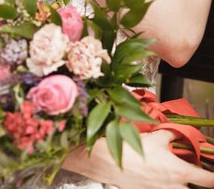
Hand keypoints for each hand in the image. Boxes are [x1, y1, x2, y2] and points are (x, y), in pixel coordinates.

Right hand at [62, 130, 213, 188]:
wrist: (112, 162)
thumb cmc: (133, 150)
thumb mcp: (157, 136)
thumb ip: (173, 134)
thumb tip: (181, 132)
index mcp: (181, 173)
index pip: (210, 181)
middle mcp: (175, 188)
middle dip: (199, 182)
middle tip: (197, 174)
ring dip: (182, 184)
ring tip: (175, 174)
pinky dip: (167, 185)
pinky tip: (159, 176)